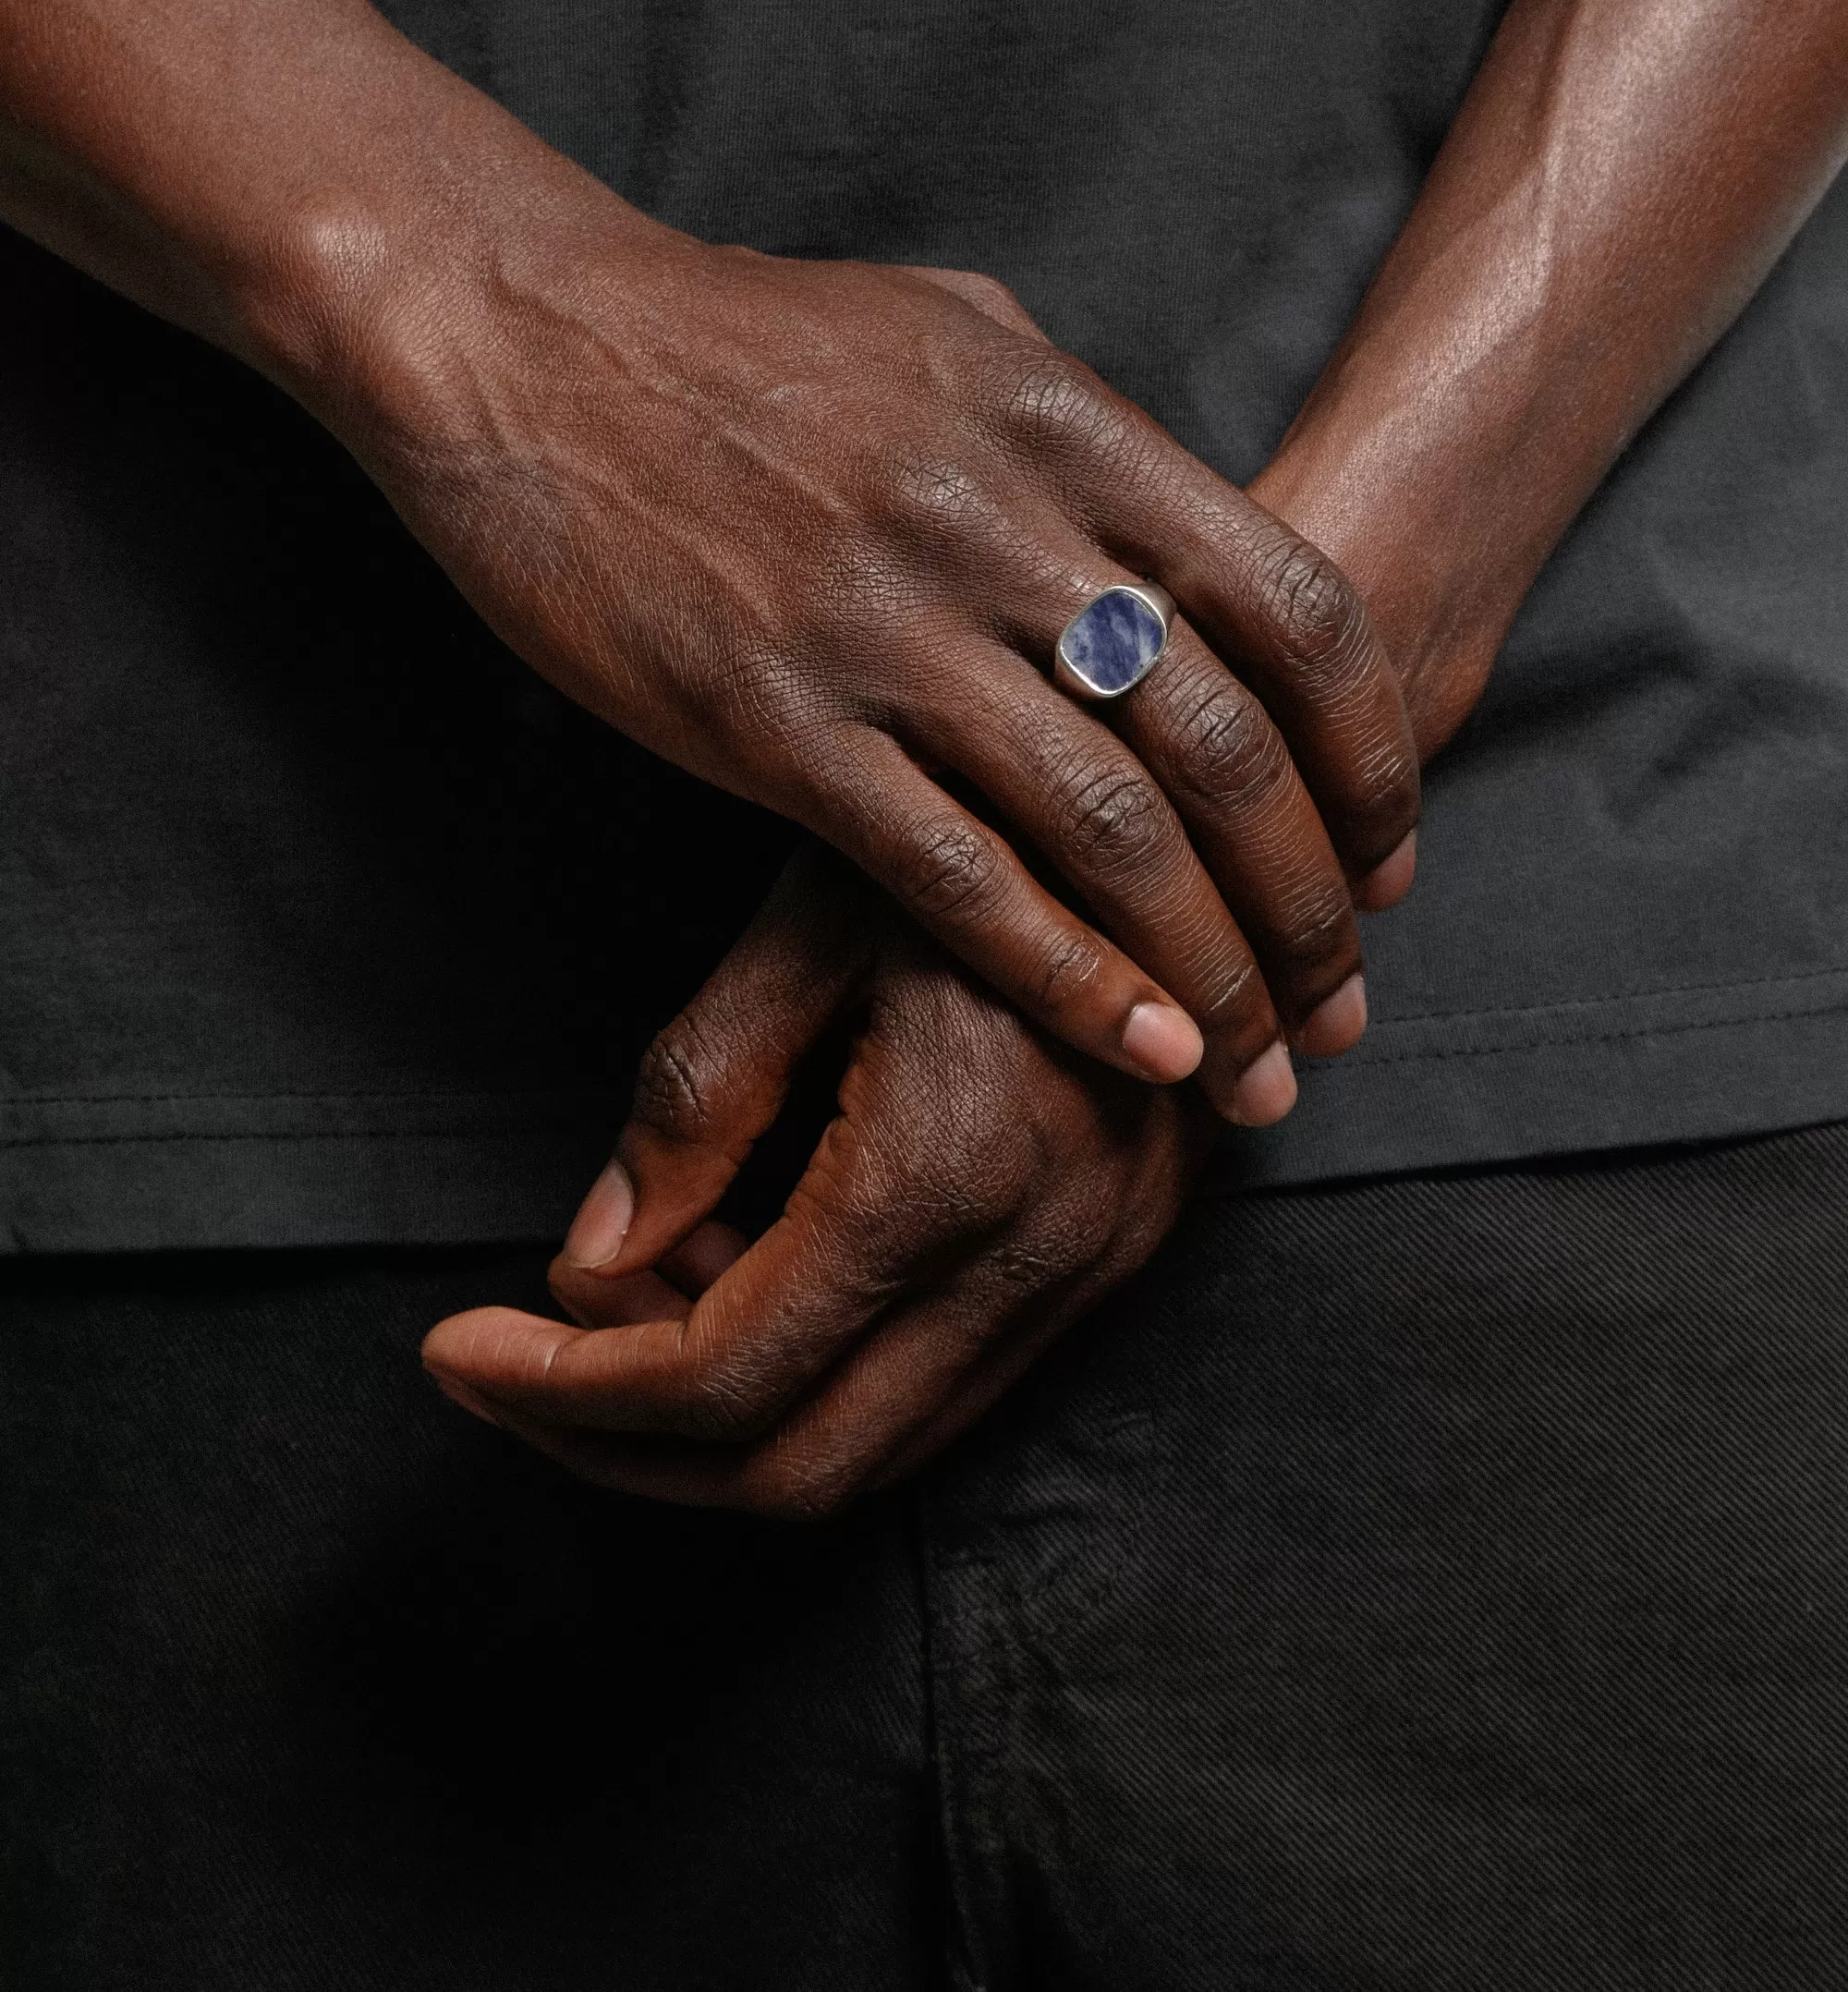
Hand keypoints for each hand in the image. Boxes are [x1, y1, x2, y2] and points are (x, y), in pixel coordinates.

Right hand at [0, 0, 1415, 1118]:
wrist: (519, 342)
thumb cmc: (735, 338)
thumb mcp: (946, 330)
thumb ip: (1078, 431)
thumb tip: (1177, 532)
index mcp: (1063, 422)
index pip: (1294, 608)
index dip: (1371, 753)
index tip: (1389, 854)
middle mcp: (999, 525)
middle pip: (1224, 746)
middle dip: (1310, 901)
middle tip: (1342, 1001)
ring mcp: (886, 628)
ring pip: (1107, 832)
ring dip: (1209, 968)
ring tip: (1256, 1062)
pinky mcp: (775, 724)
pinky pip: (957, 879)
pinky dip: (1068, 980)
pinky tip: (1137, 1046)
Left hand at [422, 845, 1217, 1515]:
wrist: (1188, 797)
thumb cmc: (984, 821)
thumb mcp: (811, 923)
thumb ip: (697, 1096)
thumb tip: (590, 1261)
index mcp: (945, 1173)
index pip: (721, 1378)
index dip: (562, 1393)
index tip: (454, 1348)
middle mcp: (1036, 1259)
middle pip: (798, 1470)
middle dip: (623, 1447)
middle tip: (509, 1371)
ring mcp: (1095, 1272)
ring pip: (876, 1452)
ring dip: (723, 1414)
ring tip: (625, 1287)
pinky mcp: (1118, 1256)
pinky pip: (946, 1386)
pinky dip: (821, 1368)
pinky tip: (746, 1256)